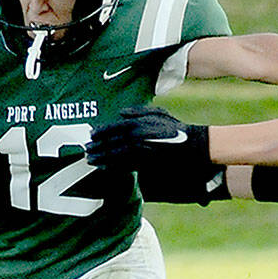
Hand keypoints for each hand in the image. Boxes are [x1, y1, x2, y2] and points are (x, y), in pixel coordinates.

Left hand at [85, 106, 209, 171]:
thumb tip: (121, 112)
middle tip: (86, 149)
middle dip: (97, 146)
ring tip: (90, 160)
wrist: (191, 145)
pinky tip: (103, 167)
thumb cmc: (174, 127)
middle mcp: (137, 137)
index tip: (91, 134)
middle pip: (111, 142)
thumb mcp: (158, 113)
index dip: (101, 131)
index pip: (114, 127)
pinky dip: (112, 167)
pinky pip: (124, 166)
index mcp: (139, 123)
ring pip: (115, 155)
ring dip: (101, 158)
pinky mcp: (145, 164)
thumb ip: (138, 111)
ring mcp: (140, 152)